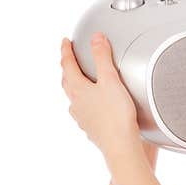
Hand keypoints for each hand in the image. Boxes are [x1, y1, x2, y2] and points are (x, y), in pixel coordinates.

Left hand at [60, 32, 138, 156]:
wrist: (120, 146)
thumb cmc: (115, 115)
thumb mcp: (110, 79)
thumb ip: (102, 57)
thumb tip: (96, 38)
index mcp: (77, 89)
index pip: (67, 65)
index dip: (66, 51)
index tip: (65, 42)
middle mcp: (75, 104)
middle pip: (67, 82)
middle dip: (68, 68)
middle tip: (70, 60)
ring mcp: (82, 118)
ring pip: (74, 99)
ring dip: (75, 88)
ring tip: (81, 83)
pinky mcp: (91, 129)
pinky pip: (84, 113)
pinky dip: (86, 105)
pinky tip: (93, 108)